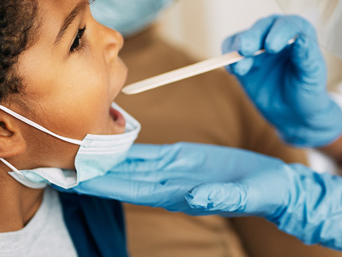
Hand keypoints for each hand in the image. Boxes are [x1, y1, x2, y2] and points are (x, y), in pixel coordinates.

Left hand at [65, 143, 341, 253]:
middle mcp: (173, 184)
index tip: (76, 178)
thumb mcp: (248, 194)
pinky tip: (111, 141)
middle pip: (124, 177)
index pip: (134, 188)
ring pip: (133, 164)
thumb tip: (194, 199)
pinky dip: (128, 149)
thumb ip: (221, 198)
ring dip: (105, 159)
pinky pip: (151, 154)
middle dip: (93, 171)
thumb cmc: (267, 194)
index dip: (105, 184)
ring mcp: (177, 172)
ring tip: (76, 148)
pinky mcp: (186, 159)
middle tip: (59, 160)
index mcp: (183, 193)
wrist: (282, 188)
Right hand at [222, 14, 341, 146]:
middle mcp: (276, 33)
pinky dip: (228, 58)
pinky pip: (230, 50)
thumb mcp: (312, 75)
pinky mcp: (242, 57)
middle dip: (252, 37)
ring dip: (237, 49)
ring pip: (243, 38)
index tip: (272, 47)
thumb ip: (306, 56)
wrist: (293, 112)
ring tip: (240, 68)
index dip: (279, 33)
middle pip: (262, 27)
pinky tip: (233, 71)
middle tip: (246, 50)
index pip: (288, 25)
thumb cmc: (308, 90)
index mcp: (299, 32)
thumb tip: (301, 39)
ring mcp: (257, 44)